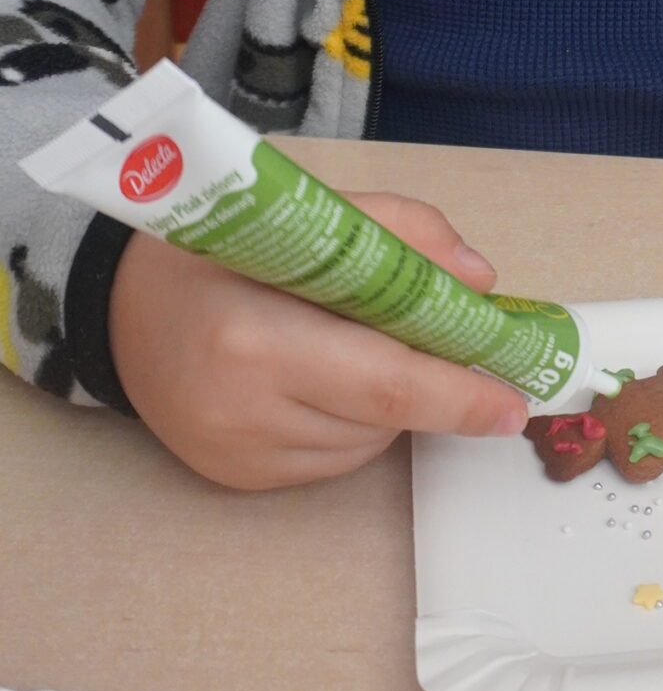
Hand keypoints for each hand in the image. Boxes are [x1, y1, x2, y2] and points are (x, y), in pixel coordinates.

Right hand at [109, 192, 526, 490]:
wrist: (120, 305)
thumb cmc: (220, 250)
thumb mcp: (305, 214)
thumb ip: (398, 232)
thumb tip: (479, 279)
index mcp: (256, 336)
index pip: (389, 382)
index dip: (461, 393)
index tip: (514, 398)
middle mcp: (240, 407)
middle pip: (383, 418)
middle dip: (446, 398)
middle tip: (493, 386)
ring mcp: (234, 452)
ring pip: (364, 442)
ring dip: (391, 406)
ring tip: (358, 347)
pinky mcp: (234, 477)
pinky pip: (329, 460)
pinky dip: (351, 425)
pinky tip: (322, 381)